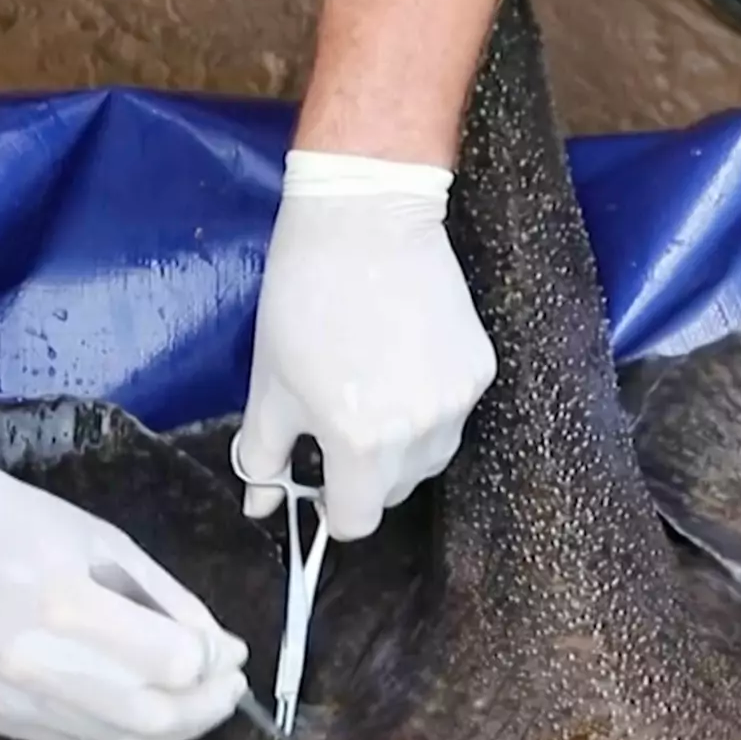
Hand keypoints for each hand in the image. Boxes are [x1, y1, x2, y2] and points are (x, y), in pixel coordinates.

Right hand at [0, 424, 248, 739]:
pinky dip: (123, 729)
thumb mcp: (105, 540)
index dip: (213, 663)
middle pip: (151, 715)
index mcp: (67, 602)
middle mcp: (34, 662)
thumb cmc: (17, 520)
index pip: (171, 662)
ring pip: (117, 738)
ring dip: (171, 726)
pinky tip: (145, 705)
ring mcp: (8, 697)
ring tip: (197, 699)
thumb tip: (222, 649)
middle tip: (228, 687)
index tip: (228, 651)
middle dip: (206, 707)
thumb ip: (167, 600)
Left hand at [237, 150, 496, 539]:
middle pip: (396, 490)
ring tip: (376, 390)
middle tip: (341, 421)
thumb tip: (260, 506)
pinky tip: (405, 362)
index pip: (357, 520)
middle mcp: (419, 434)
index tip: (322, 480)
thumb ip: (264, 455)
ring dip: (402, 445)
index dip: (333, 506)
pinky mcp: (480, 369)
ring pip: (430, 456)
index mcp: (361, 445)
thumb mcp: (270, 384)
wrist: (366, 219)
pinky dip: (430, 405)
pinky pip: (455, 414)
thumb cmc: (304, 299)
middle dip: (366, 474)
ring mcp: (458, 402)